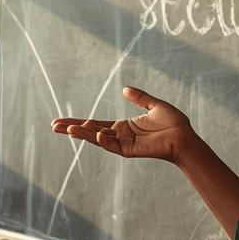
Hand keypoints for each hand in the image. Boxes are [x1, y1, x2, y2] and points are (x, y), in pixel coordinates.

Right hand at [52, 86, 198, 162]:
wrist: (185, 137)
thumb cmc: (173, 123)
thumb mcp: (154, 105)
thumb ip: (139, 98)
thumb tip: (125, 89)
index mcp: (123, 126)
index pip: (95, 124)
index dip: (79, 123)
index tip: (62, 122)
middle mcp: (120, 136)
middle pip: (90, 132)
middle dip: (72, 129)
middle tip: (53, 126)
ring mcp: (123, 144)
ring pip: (97, 139)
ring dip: (82, 134)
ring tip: (66, 129)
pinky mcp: (130, 151)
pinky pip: (113, 146)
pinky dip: (104, 141)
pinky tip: (96, 134)